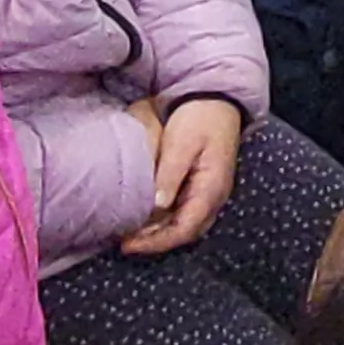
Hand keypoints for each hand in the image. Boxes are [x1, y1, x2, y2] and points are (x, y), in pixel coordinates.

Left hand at [124, 97, 244, 255]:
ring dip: (159, 233)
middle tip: (125, 243)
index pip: (184, 229)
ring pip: (185, 225)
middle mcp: (214, 197)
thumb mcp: (182, 142)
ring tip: (131, 234)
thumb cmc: (201, 118)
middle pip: (185, 232)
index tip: (129, 245)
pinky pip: (184, 213)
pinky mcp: (202, 186)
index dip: (156, 242)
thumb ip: (170, 174)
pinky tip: (146, 217)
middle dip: (155, 242)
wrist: (218, 99)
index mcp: (211, 189)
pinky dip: (164, 221)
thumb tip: (157, 205)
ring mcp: (210, 193)